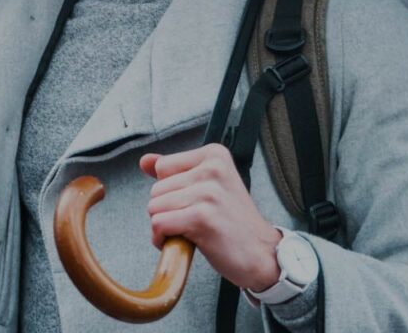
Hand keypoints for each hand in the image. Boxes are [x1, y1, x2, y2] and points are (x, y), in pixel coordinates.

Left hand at [139, 143, 282, 291]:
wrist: (262, 253)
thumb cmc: (233, 221)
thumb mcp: (207, 186)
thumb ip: (175, 171)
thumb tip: (144, 160)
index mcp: (214, 154)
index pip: (162, 167)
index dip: (169, 190)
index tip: (190, 203)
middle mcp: (212, 168)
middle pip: (156, 188)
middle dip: (166, 210)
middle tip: (191, 221)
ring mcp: (208, 192)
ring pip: (155, 207)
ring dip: (164, 226)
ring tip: (189, 231)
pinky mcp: (202, 217)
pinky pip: (159, 223)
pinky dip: (162, 238)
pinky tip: (181, 242)